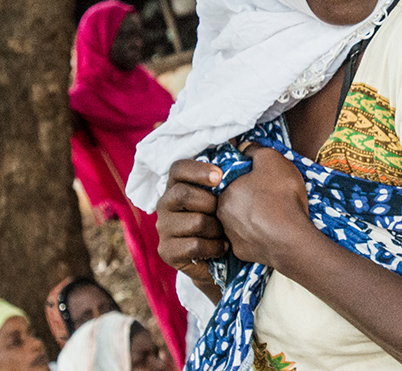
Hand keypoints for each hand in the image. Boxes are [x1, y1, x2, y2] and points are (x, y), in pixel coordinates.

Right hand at [157, 159, 227, 278]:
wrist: (221, 259)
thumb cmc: (226, 221)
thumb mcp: (227, 194)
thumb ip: (227, 172)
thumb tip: (238, 142)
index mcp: (177, 185)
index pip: (177, 169)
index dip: (197, 170)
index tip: (219, 176)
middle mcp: (165, 204)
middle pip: (183, 194)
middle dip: (211, 204)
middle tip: (224, 214)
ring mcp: (164, 228)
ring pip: (195, 222)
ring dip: (217, 229)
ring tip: (224, 233)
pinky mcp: (167, 251)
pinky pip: (195, 245)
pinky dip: (214, 247)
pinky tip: (221, 247)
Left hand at [215, 145, 313, 270]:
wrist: (292, 240)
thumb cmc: (281, 197)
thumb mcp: (271, 159)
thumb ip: (254, 150)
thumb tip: (242, 146)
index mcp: (225, 192)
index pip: (231, 180)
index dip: (248, 179)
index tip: (262, 181)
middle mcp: (221, 216)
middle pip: (234, 202)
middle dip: (248, 199)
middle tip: (269, 197)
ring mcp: (230, 237)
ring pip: (240, 222)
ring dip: (252, 219)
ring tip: (273, 216)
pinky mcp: (242, 253)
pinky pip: (249, 241)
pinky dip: (258, 237)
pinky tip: (272, 233)